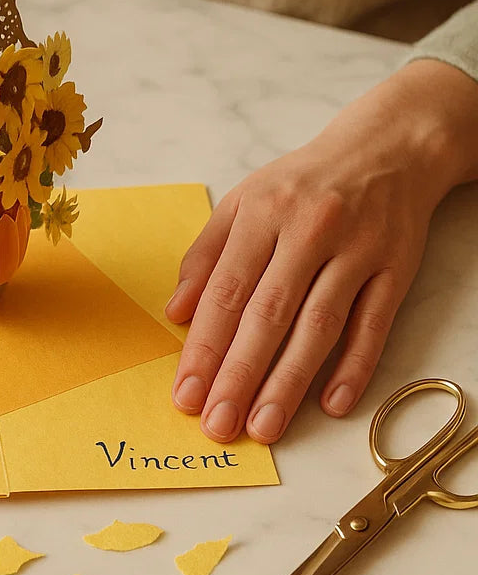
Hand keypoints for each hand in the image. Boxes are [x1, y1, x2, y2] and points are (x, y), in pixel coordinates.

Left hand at [165, 59, 477, 444]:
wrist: (388, 147)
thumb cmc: (304, 181)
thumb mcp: (246, 200)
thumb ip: (207, 254)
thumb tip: (177, 312)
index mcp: (263, 212)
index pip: (226, 291)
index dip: (203, 347)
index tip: (185, 393)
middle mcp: (308, 230)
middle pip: (268, 315)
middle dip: (239, 374)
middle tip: (218, 424)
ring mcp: (356, 250)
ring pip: (319, 326)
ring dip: (289, 383)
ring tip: (263, 427)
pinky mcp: (396, 268)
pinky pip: (373, 325)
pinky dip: (355, 367)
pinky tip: (334, 404)